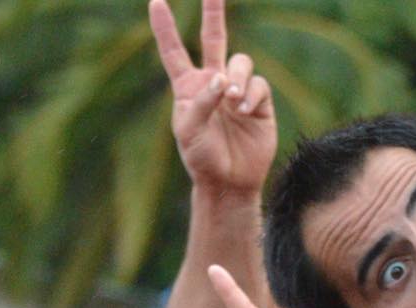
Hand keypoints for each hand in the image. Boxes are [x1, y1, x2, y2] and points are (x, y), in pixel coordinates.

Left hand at [148, 0, 275, 197]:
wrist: (229, 181)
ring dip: (236, 78)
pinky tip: (244, 112)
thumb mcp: (189, 132)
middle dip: (213, 11)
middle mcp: (213, 83)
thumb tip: (221, 78)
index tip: (155, 2)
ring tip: (232, 102)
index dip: (165, 28)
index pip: (174, 52)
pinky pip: (258, 83)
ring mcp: (237, 89)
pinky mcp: (259, 100)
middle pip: (214, 37)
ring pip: (240, 61)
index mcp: (188, 87)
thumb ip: (201, 101)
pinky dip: (251, 94)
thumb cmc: (202, 158)